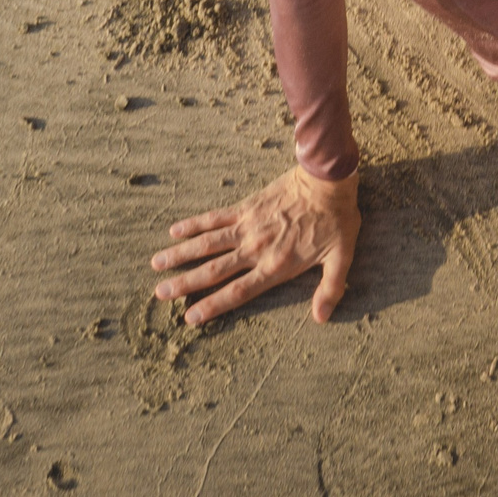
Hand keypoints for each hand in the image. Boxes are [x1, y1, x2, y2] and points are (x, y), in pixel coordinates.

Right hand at [151, 166, 359, 324]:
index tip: (190, 316)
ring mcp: (247, 226)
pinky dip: (193, 224)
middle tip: (159, 293)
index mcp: (276, 266)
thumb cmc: (336, 220)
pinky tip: (174, 231)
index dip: (213, 305)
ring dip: (180, 254)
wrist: (326, 179)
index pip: (238, 292)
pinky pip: (214, 217)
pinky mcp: (246, 207)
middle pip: (213, 270)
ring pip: (206, 244)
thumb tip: (321, 318)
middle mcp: (255, 248)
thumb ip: (330, 289)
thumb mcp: (341, 258)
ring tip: (156, 264)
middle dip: (185, 283)